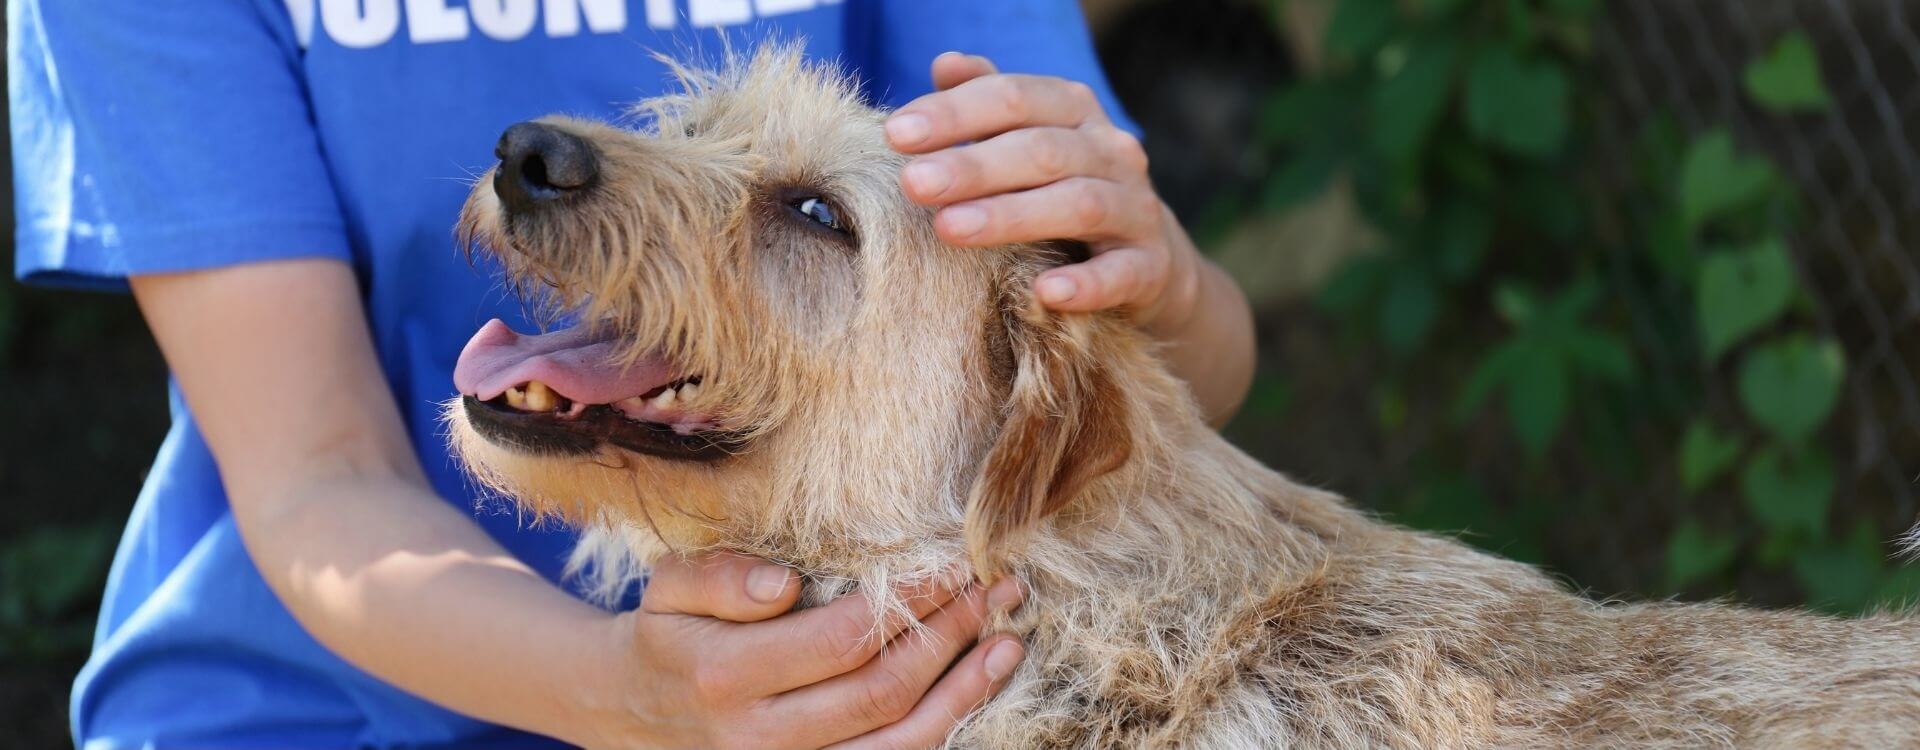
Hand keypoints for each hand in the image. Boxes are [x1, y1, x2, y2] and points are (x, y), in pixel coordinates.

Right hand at [583, 552, 1025, 749]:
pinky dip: (942, 729)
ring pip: (898, 744)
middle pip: (881, 691)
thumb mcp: (671, 587)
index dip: (907, 601)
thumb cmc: (668, 633)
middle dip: (949, 635)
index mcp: (725, 675)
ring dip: (963, 692)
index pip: (841, 638)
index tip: (954, 560)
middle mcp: (759, 738)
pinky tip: (975, 688)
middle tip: (995, 588)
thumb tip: (784, 586)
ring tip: (1008, 642)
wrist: (632, 712)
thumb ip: (721, 578)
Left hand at [887, 53, 1202, 336]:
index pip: (1013, 98)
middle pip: (1041, 150)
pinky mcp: (1150, 267)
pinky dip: (1086, 283)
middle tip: (913, 183)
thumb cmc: (1064, 190)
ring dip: (1012, 216)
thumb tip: (945, 64)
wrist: (1151, 259)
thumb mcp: (1030, 140)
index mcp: (1075, 111)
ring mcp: (1136, 208)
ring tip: (950, 229)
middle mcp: (1111, 151)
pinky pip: (1120, 273)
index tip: (895, 134)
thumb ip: (989, 103)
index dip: (955, 113)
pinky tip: (1045, 291)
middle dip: (973, 166)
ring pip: (1078, 204)